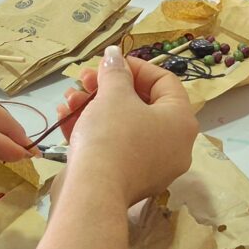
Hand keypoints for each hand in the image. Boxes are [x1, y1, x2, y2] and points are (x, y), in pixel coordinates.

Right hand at [56, 47, 196, 205]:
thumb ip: (115, 71)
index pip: (164, 81)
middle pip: (141, 104)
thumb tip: (114, 54)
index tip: (108, 64)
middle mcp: (174, 145)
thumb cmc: (111, 136)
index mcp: (181, 121)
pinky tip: (66, 118)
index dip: (134, 67)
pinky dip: (93, 131)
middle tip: (84, 80)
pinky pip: (116, 147)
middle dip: (107, 88)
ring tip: (68, 100)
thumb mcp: (113, 95)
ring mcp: (153, 166)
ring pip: (124, 126)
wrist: (92, 194)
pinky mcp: (130, 180)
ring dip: (94, 107)